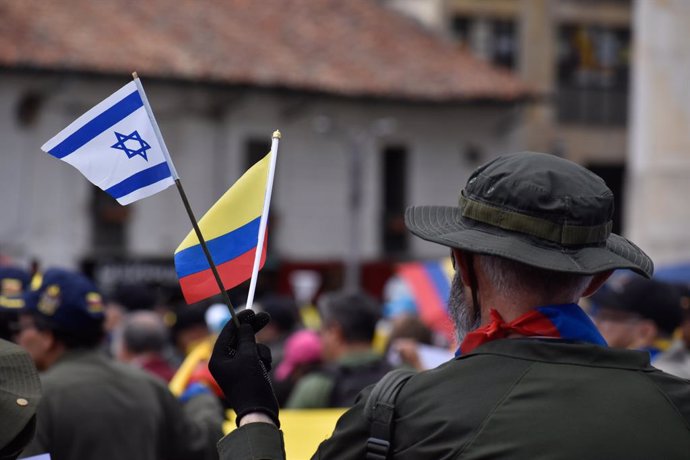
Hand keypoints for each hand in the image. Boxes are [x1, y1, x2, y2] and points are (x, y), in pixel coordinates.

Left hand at [208, 309, 278, 426]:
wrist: (259, 410)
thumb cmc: (250, 382)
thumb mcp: (248, 355)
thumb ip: (246, 337)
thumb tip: (245, 325)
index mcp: (217, 358)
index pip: (226, 332)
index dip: (239, 320)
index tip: (250, 310)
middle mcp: (225, 362)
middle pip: (239, 338)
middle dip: (252, 329)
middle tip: (265, 316)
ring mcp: (237, 368)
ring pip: (251, 347)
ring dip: (260, 351)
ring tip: (263, 362)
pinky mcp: (248, 372)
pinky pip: (256, 357)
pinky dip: (262, 360)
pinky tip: (265, 369)